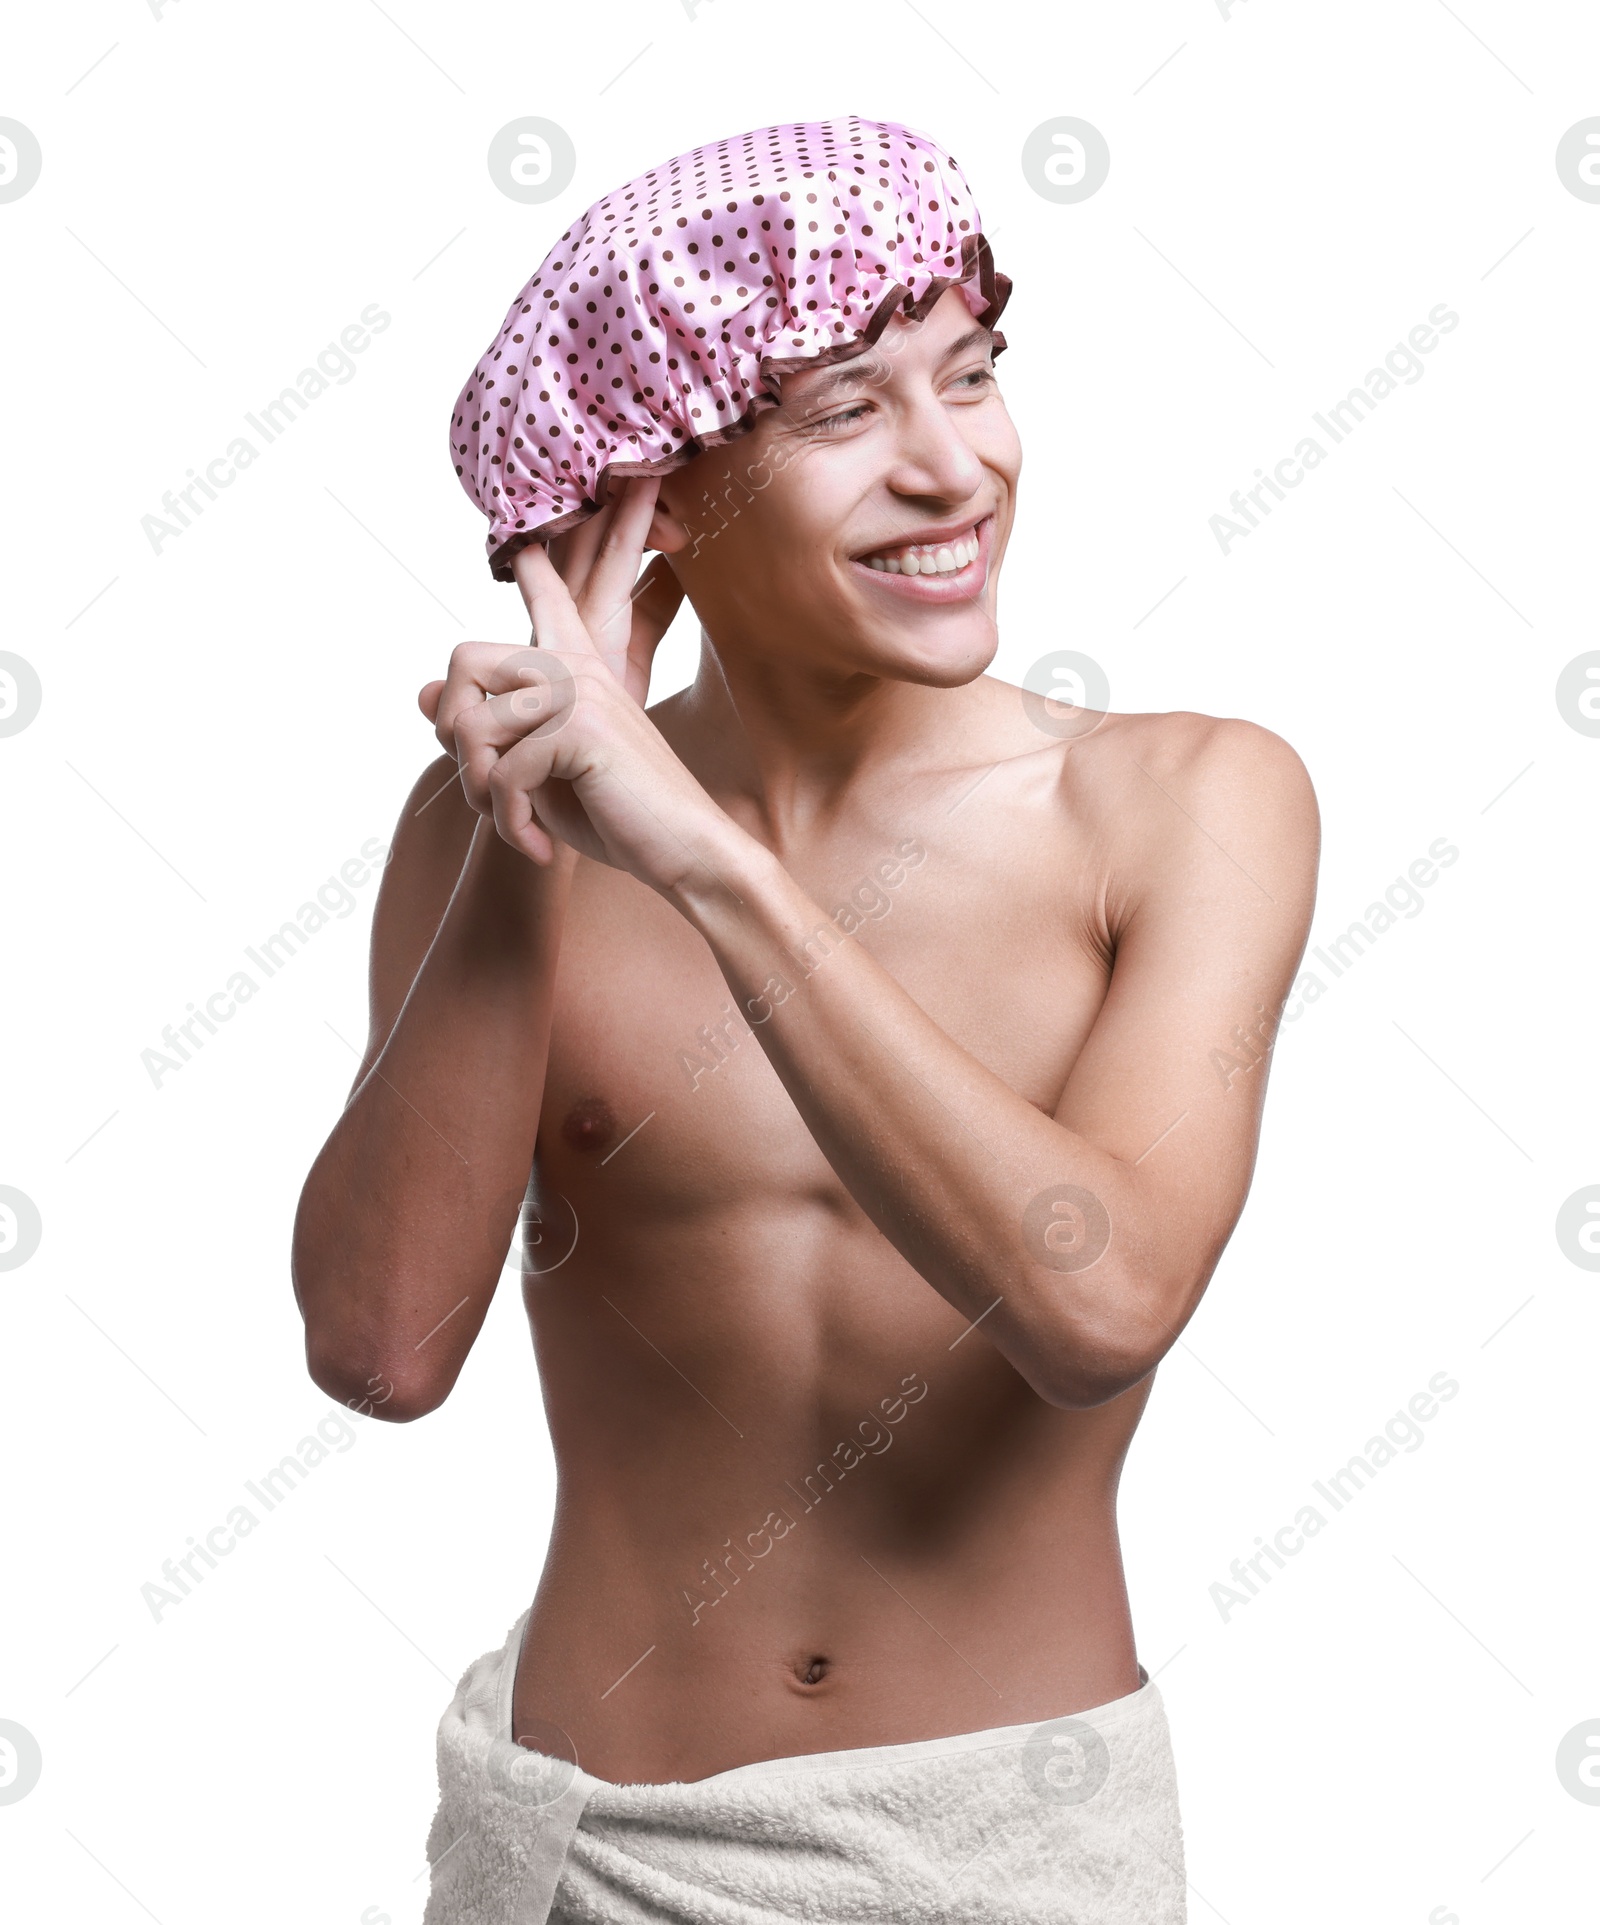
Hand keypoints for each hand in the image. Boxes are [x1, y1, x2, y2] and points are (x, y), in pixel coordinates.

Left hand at [438, 483, 739, 895]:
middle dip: (450, 730)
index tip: (527, 532)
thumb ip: (488, 732)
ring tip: (511, 825)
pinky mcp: (580, 728)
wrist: (683, 852)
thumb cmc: (616, 815)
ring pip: (472, 725)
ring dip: (479, 792)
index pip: (545, 595)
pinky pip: (502, 773)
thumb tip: (420, 692)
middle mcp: (575, 666)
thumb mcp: (537, 772)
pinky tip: (538, 846)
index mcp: (576, 667)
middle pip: (462, 656)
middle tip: (480, 787)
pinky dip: (509, 824)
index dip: (532, 563)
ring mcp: (579, 691)